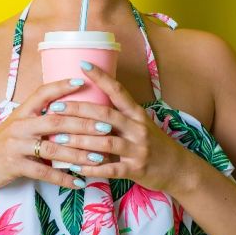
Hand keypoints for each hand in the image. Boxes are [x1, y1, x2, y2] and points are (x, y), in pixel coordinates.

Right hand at [0, 78, 116, 192]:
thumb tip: (66, 112)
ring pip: (54, 148)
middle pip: (56, 121)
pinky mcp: (15, 165)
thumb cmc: (1, 145)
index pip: (43, 93)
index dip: (62, 86)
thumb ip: (37, 119)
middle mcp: (19, 125)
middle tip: (106, 126)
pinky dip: (63, 178)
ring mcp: (17, 145)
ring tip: (99, 158)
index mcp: (22, 112)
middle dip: (84, 124)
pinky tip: (79, 182)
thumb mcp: (17, 126)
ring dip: (79, 154)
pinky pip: (44, 172)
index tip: (83, 81)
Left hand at [40, 61, 191, 193]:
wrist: (180, 170)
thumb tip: (88, 107)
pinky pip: (110, 169)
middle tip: (56, 107)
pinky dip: (91, 168)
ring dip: (80, 140)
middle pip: (105, 115)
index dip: (101, 77)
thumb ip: (118, 116)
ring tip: (58, 138)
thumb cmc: (154, 145)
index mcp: (137, 114)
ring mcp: (138, 149)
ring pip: (105, 142)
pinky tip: (74, 167)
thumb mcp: (140, 125)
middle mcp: (138, 128)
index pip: (118, 91)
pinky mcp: (137, 169)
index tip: (82, 64)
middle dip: (79, 110)